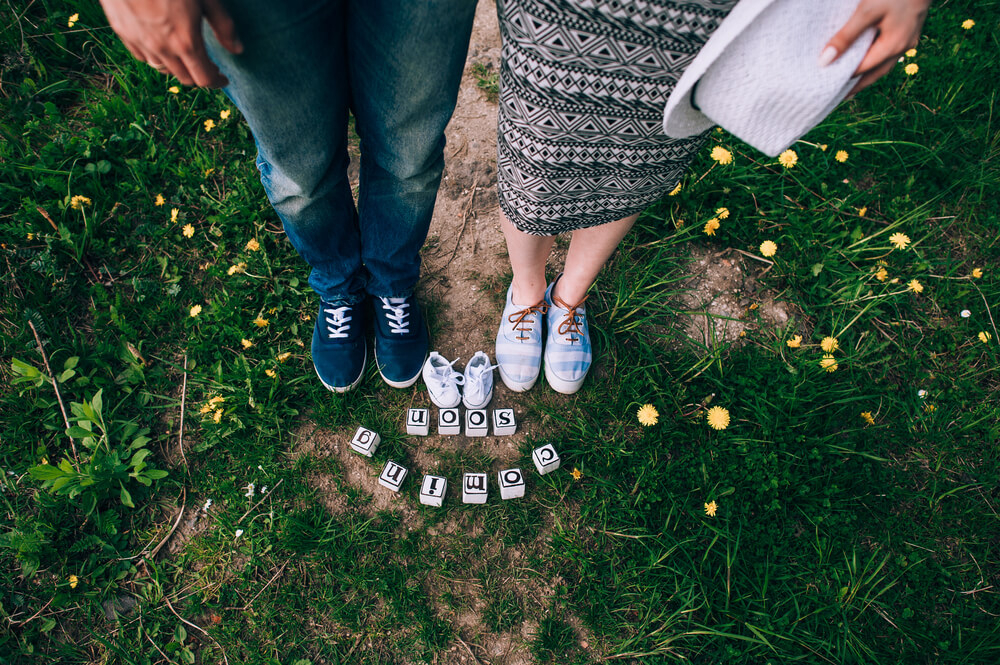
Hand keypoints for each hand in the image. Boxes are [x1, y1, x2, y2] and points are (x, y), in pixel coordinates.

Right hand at [99, 0, 242, 87]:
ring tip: (186, 56)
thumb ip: (223, 25)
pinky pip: (142, 56)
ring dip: (178, 67)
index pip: (204, 79)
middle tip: (208, 66)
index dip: (217, 82)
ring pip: (162, 69)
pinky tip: (161, 45)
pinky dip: (155, 56)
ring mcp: (139, 41)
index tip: (223, 78)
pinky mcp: (121, 32)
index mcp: (185, 41)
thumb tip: (237, 49)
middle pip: (184, 78)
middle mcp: (161, 48)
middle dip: (199, 75)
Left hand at [823, 0, 930, 95]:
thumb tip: (825, 61)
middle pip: (875, 74)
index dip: (843, 79)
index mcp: (894, 45)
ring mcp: (909, 39)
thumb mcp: (866, 12)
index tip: (824, 86)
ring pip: (884, 63)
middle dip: (856, 85)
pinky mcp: (909, 29)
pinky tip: (864, 58)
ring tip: (848, 82)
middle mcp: (904, 47)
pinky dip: (874, 59)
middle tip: (837, 96)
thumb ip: (846, 36)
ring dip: (866, 73)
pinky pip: (888, 51)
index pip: (862, 70)